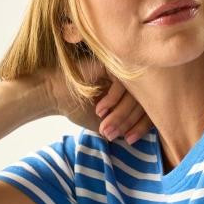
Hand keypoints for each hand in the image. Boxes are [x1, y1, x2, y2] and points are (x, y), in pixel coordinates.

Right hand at [37, 58, 154, 144]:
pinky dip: (112, 100)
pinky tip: (99, 109)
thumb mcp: (105, 125)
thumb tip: (139, 139)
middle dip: (127, 122)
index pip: (148, 109)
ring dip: (119, 114)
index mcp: (132, 92)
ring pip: (134, 94)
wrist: (55, 94)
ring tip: (104, 126)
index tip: (129, 140)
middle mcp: (132, 78)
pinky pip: (122, 83)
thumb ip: (123, 129)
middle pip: (144, 101)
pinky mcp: (112, 62)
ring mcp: (123, 69)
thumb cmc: (79, 109)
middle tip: (111, 134)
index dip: (141, 127)